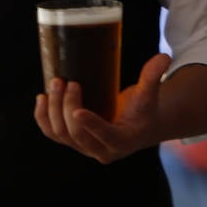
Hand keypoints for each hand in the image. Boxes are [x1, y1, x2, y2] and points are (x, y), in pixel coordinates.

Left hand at [35, 53, 170, 163]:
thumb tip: (164, 57)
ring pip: (60, 133)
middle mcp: (100, 149)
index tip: (77, 110)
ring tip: (56, 82)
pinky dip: (42, 117)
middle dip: (67, 107)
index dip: (90, 125)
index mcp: (122, 142)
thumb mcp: (149, 95)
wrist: (135, 126)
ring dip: (52, 109)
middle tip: (68, 82)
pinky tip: (41, 98)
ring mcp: (83, 147)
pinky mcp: (71, 140)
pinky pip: (51, 133)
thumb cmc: (143, 109)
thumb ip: (153, 77)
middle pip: (76, 134)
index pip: (105, 136)